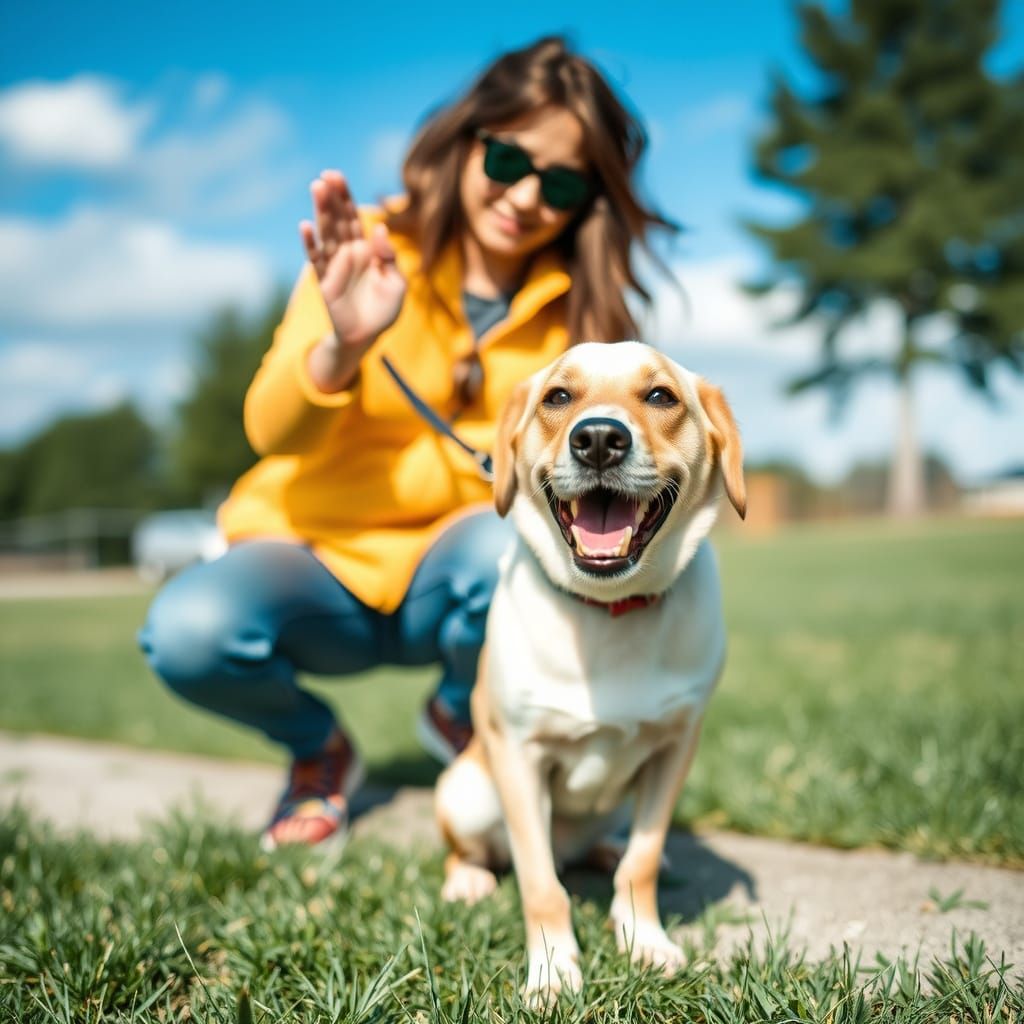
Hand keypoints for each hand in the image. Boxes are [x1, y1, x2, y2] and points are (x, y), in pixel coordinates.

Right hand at [299, 170, 406, 350]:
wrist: (367, 336)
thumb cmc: (384, 311)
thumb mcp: (396, 284)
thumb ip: (389, 257)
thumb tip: (380, 229)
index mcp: (366, 251)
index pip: (355, 218)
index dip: (347, 198)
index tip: (338, 177)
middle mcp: (348, 254)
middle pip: (339, 221)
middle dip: (333, 198)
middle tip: (326, 175)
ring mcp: (335, 266)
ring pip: (327, 234)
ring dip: (322, 212)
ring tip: (317, 188)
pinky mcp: (324, 281)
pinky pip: (316, 260)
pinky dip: (310, 244)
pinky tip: (305, 226)